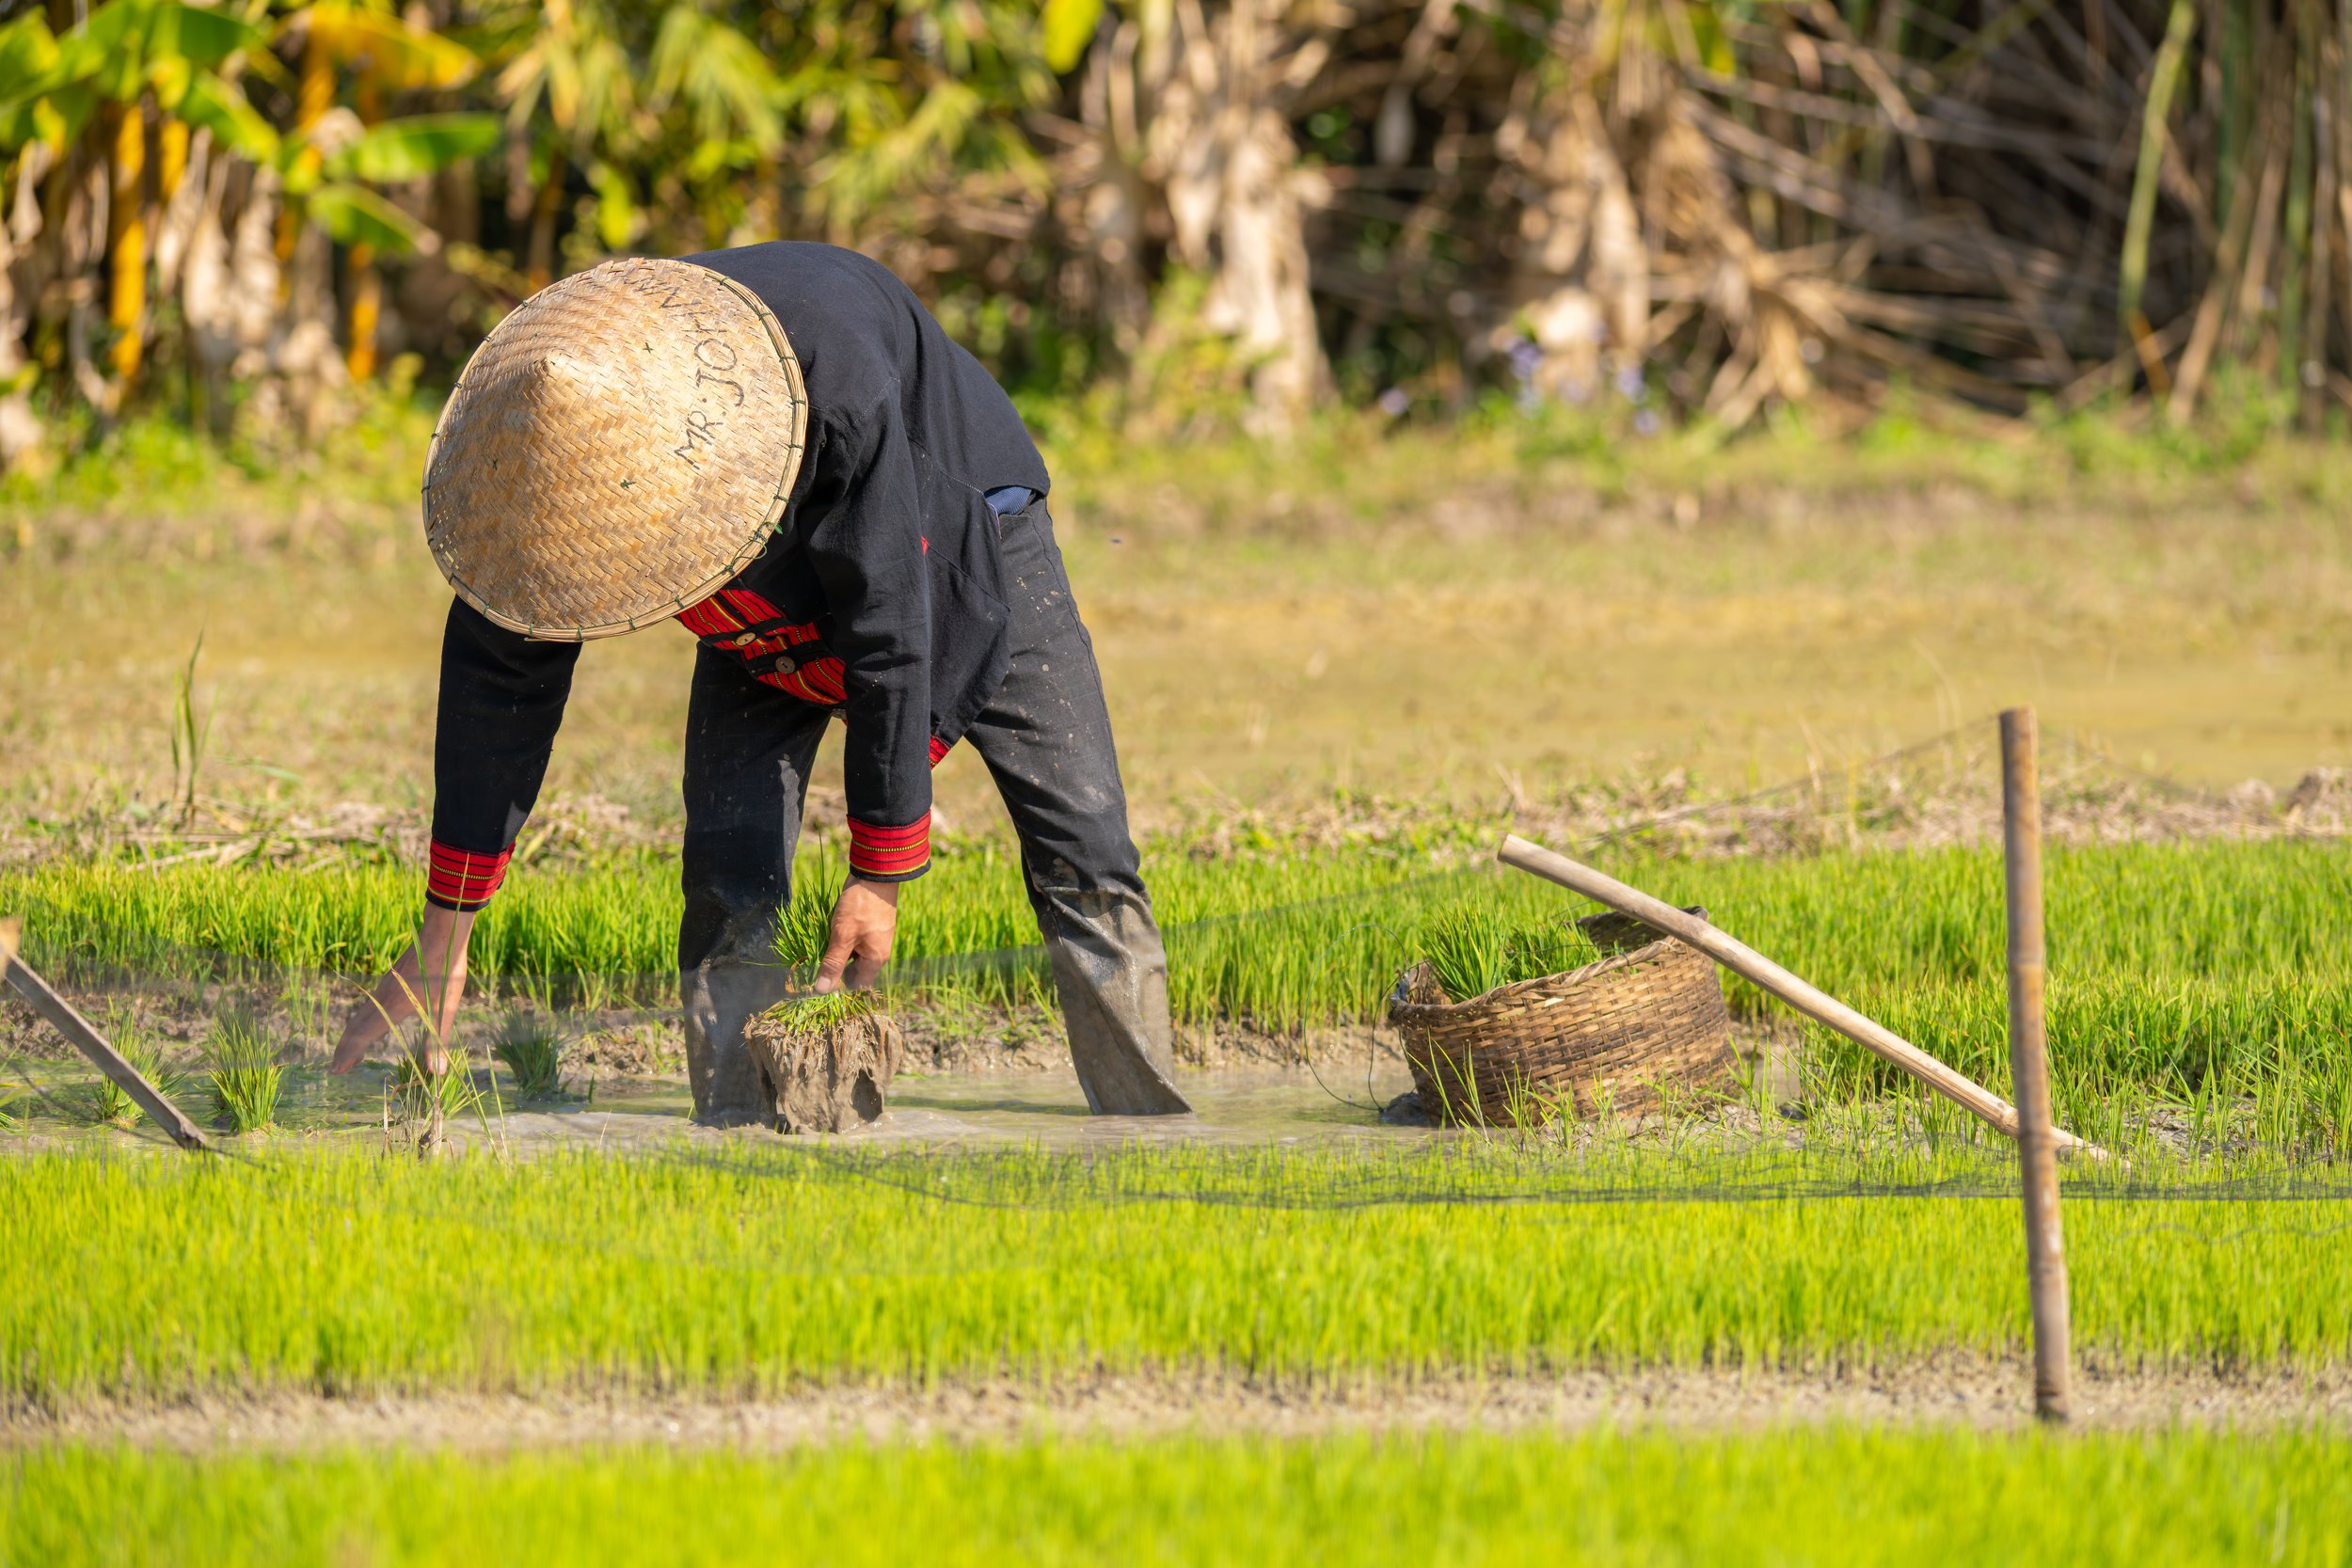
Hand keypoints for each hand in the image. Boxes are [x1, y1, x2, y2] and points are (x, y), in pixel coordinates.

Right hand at [330, 906, 476, 1073]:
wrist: (442, 935)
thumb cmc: (446, 972)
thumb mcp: (447, 1010)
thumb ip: (438, 1042)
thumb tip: (437, 1073)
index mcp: (392, 1008)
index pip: (363, 1037)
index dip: (349, 1054)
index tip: (336, 1070)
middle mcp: (382, 998)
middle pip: (355, 1027)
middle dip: (345, 1049)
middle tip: (336, 1068)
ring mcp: (384, 987)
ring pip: (361, 1016)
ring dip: (353, 1036)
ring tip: (353, 1055)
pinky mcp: (389, 980)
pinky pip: (368, 1006)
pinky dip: (362, 1022)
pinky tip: (371, 1025)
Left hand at [816, 877, 898, 991]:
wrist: (875, 874)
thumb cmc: (860, 906)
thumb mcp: (843, 936)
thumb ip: (833, 963)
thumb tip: (822, 990)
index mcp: (876, 959)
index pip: (857, 984)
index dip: (838, 985)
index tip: (818, 979)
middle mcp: (878, 951)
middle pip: (854, 970)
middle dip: (834, 967)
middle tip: (814, 961)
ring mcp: (874, 938)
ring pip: (852, 954)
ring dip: (836, 952)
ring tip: (818, 946)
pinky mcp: (868, 926)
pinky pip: (854, 940)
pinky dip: (841, 939)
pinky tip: (827, 932)